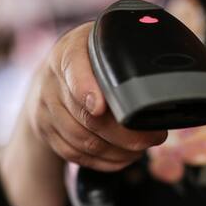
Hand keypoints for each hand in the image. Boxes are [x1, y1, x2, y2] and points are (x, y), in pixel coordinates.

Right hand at [21, 22, 166, 172]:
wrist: (51, 78)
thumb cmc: (90, 60)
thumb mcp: (105, 44)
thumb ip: (126, 51)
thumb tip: (158, 67)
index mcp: (69, 51)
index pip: (74, 68)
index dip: (86, 89)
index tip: (99, 107)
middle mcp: (52, 81)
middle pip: (85, 116)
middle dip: (123, 133)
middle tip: (153, 137)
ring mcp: (46, 110)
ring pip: (82, 141)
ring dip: (117, 150)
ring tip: (142, 148)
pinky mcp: (48, 133)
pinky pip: (76, 155)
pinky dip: (104, 161)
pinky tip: (124, 157)